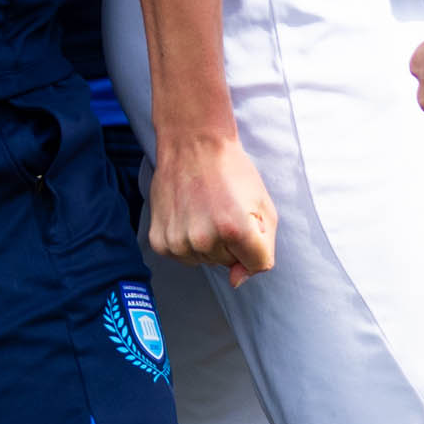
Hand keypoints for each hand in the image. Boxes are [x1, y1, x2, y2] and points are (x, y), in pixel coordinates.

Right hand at [147, 135, 278, 282]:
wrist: (192, 143)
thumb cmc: (231, 170)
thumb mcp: (263, 205)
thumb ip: (262, 249)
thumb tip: (236, 280)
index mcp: (236, 230)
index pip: (258, 264)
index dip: (257, 244)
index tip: (248, 223)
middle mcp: (205, 240)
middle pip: (229, 263)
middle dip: (231, 242)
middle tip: (222, 209)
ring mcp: (179, 243)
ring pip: (205, 261)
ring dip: (209, 242)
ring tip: (204, 209)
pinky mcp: (160, 242)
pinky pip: (183, 256)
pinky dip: (187, 241)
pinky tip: (188, 214)